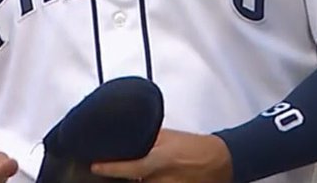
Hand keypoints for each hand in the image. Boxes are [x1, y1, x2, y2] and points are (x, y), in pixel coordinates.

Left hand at [91, 130, 232, 182]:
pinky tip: (152, 178)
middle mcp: (163, 177)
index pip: (131, 166)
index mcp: (162, 158)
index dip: (111, 168)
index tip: (96, 166)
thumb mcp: (169, 138)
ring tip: (149, 173)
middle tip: (117, 173)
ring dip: (140, 181)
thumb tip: (126, 138)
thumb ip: (147, 140)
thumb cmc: (195, 147)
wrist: (220, 160)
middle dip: (126, 178)